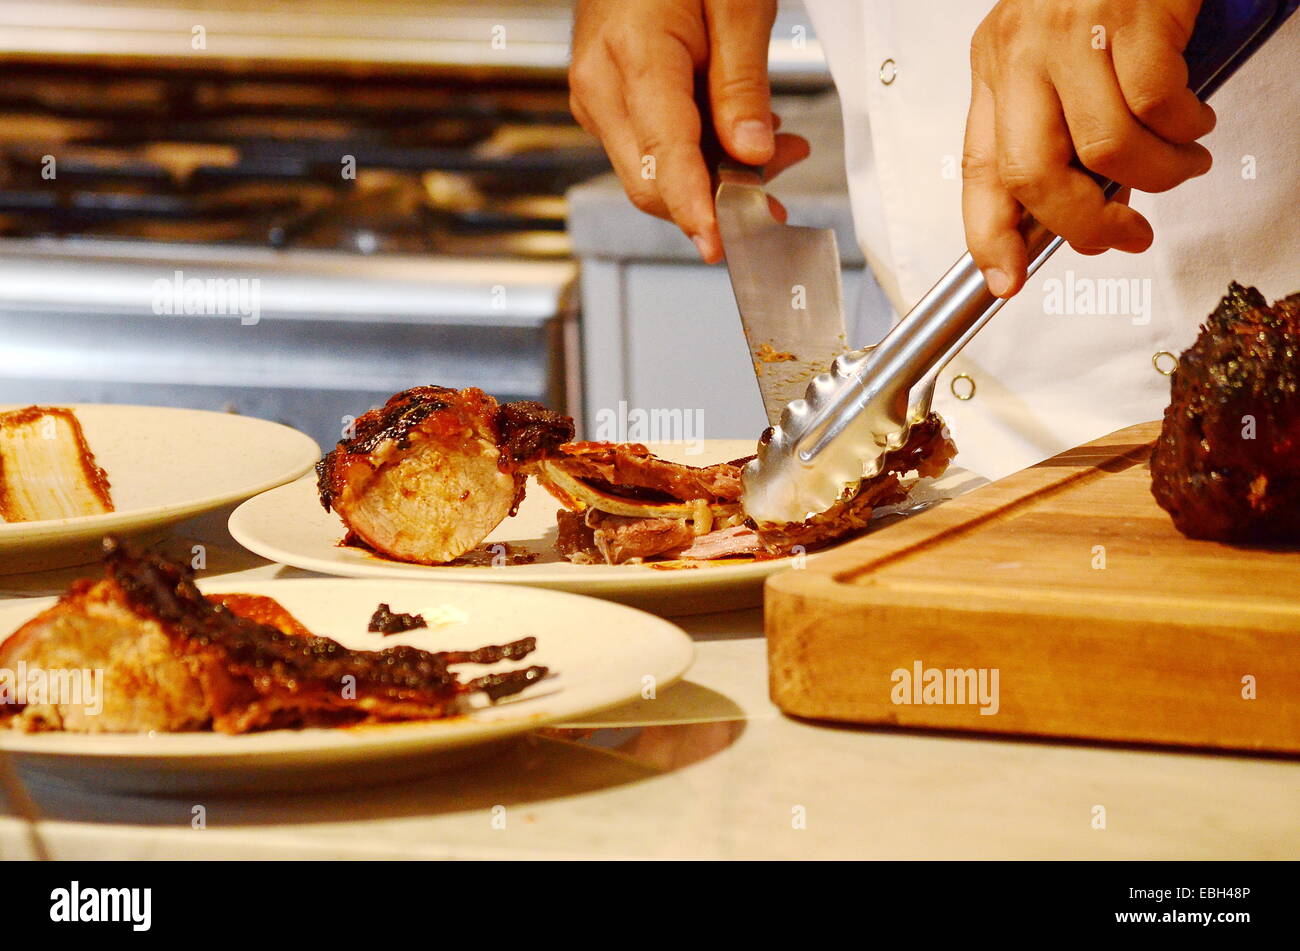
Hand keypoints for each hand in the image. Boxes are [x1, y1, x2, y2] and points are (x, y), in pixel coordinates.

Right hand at [569, 0, 810, 262]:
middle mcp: (601, 88)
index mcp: (631, 58)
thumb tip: (752, 153)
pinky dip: (698, 156)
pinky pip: (652, 149)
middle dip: (716, 202)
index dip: (696, 211)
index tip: (722, 244)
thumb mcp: (738, 4)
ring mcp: (598, 98)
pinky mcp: (608, 102)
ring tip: (776, 151)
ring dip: (714, 178)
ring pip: (654, 174)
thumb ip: (742, 85)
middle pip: (653, 184)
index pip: (664, 159)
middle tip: (777, 195)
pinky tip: (740, 137)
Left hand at [962, 0, 1215, 296]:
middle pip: (1033, 174)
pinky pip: (1159, 105)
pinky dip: (1186, 128)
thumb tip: (1094, 208)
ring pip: (1106, 149)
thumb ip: (1069, 133)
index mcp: (995, 69)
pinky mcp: (1131, 14)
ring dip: (1157, 175)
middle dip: (1083, 226)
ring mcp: (1072, 33)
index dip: (989, 235)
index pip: (978, 170)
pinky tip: (1194, 120)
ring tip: (1181, 163)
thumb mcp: (1063, 60)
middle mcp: (1021, 53)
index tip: (1004, 279)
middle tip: (1124, 236)